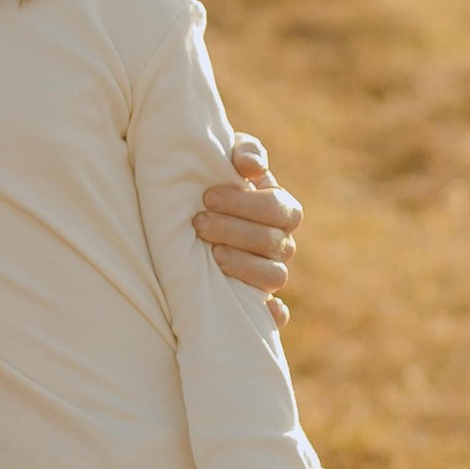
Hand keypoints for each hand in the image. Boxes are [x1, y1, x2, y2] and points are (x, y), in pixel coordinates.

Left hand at [195, 132, 300, 321]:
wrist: (188, 208)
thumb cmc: (210, 177)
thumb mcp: (225, 154)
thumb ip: (244, 152)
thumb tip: (251, 168)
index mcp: (279, 207)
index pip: (279, 209)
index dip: (247, 204)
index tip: (208, 196)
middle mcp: (280, 242)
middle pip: (275, 243)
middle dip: (236, 231)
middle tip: (199, 223)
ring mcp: (270, 272)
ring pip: (275, 276)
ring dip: (245, 266)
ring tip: (212, 255)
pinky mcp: (256, 300)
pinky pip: (276, 316)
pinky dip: (272, 316)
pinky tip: (254, 310)